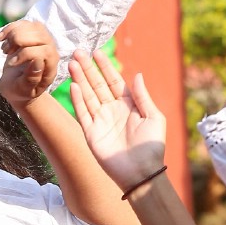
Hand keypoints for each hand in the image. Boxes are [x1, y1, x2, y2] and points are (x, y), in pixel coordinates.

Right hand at [0, 19, 58, 107]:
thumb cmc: (20, 91)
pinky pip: (24, 23)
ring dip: (14, 33)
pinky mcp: (32, 35)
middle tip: (5, 52)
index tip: (11, 63)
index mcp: (50, 67)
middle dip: (19, 40)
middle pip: (40, 35)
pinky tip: (0, 39)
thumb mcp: (23, 90)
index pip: (44, 51)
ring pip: (32, 26)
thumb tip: (37, 60)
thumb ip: (31, 78)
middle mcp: (50, 52)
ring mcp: (42, 41)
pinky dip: (10, 28)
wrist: (16, 86)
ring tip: (4, 49)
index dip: (26, 54)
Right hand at [68, 51, 165, 190]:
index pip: (113, 81)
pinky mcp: (91, 134)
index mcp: (128, 105)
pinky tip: (73, 86)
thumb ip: (143, 96)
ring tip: (71, 63)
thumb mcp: (154, 117)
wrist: (142, 172)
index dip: (105, 67)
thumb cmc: (152, 146)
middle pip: (97, 85)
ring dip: (80, 80)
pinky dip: (78, 100)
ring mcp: (100, 121)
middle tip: (78, 52)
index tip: (97, 52)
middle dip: (87, 68)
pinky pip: (82, 114)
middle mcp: (112, 110)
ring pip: (87, 96)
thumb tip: (137, 74)